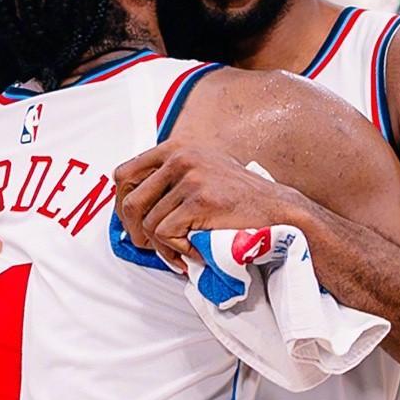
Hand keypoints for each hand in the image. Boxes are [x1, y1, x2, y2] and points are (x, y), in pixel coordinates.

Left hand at [114, 143, 303, 269]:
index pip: (124, 174)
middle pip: (131, 201)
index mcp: (176, 148)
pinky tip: (194, 251)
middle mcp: (181, 157)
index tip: (133, 224)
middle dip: (135, 231)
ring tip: (180, 251)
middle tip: (148, 246)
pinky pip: (166, 234)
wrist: (277, 211)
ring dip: (162, 247)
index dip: (122, 204)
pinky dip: (176, 251)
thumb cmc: (238, 200)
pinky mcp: (200, 201)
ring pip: (149, 224)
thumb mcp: (201, 173)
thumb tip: (129, 205)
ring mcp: (191, 178)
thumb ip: (168, 180)